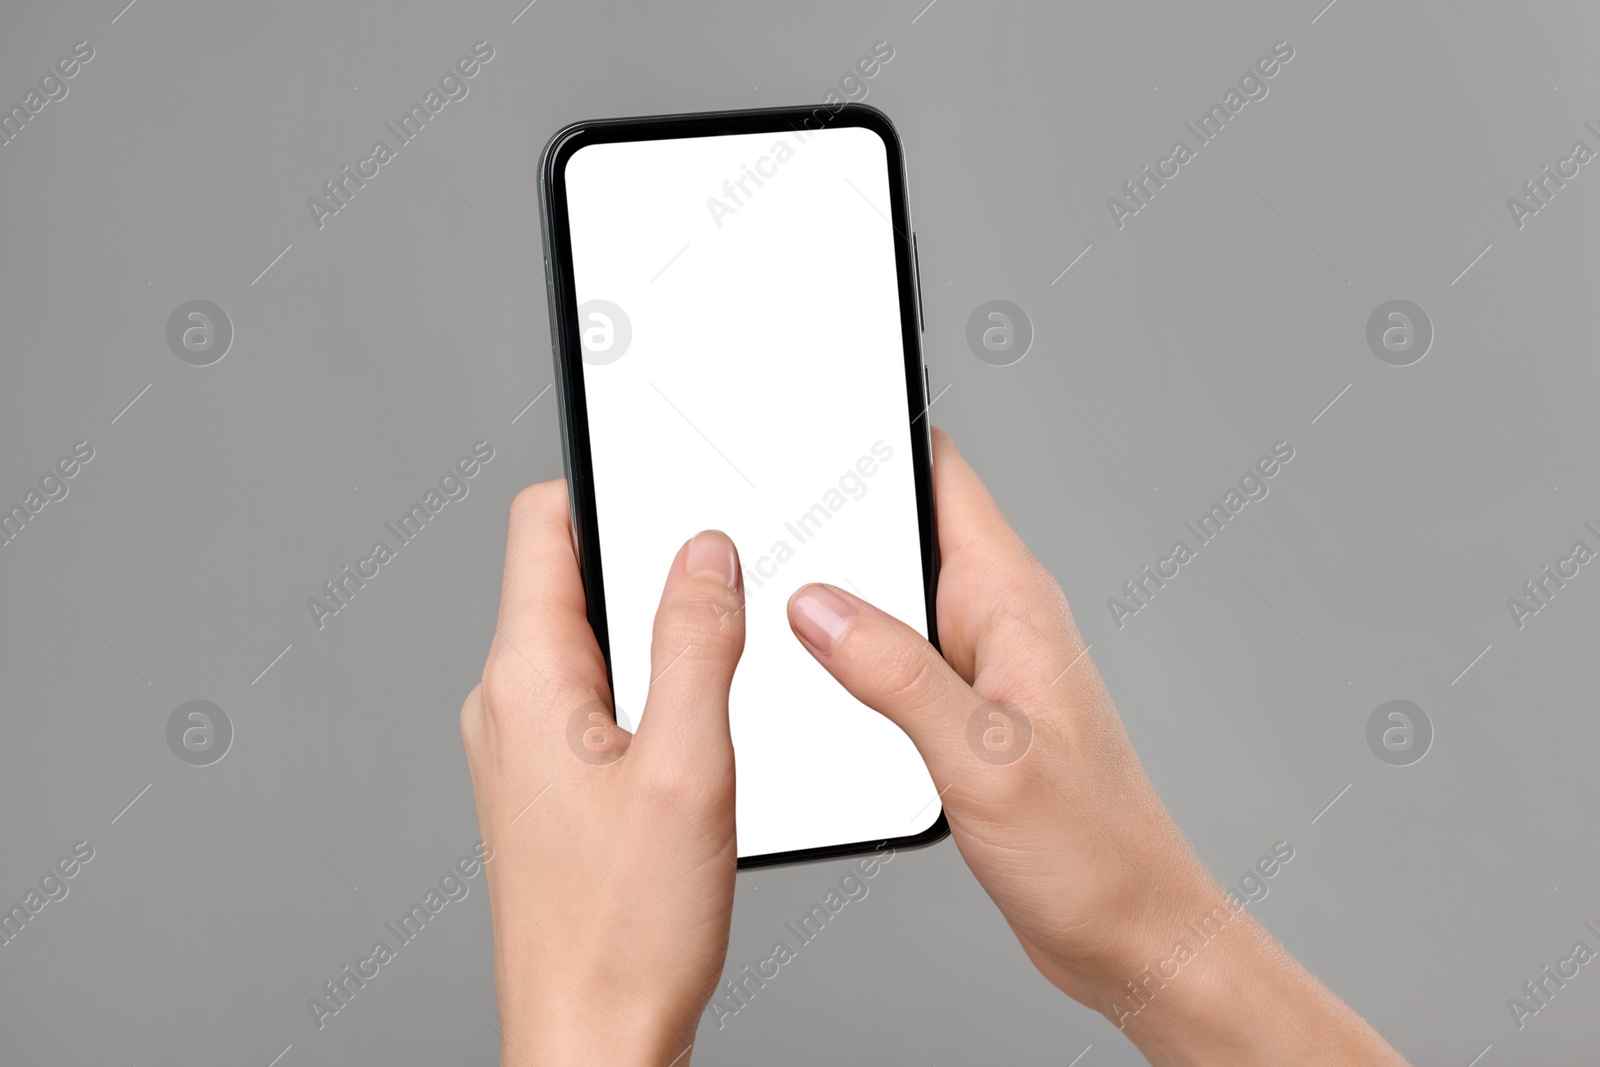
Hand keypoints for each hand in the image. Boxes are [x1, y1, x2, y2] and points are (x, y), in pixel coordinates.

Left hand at [460, 481, 745, 1065]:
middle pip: (567, 578)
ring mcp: (520, 750)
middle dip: (647, 563)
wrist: (591, 1042)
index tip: (667, 477)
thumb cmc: (625, 932)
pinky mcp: (545, 789)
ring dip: (652, 634)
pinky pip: (590, 701)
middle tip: (727, 577)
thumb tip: (705, 553)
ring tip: (723, 661)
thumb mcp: (689, 766)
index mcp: (527, 680)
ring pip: (586, 643)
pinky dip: (645, 690)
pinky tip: (699, 732)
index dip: (607, 484)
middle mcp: (506, 706)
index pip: (542, 525)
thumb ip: (697, 643)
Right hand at [786, 428, 1407, 1066]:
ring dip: (836, 594)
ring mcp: (979, 667)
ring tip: (768, 595)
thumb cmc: (1093, 852)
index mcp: (1015, 604)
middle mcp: (997, 622)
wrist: (1128, 932)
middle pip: (903, 531)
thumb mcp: (984, 758)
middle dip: (833, 515)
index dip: (879, 433)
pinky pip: (892, 657)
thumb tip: (818, 607)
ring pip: (890, 597)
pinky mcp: (963, 713)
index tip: (815, 413)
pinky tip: (807, 677)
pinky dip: (846, 656)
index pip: (944, 475)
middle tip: (759, 514)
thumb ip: (896, 676)